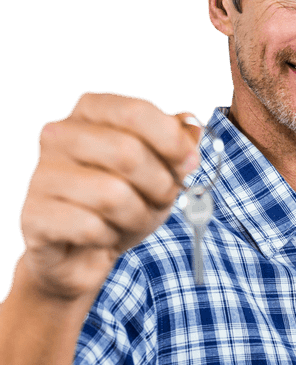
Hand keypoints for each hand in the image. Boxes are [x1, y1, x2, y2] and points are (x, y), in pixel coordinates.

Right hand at [19, 92, 200, 300]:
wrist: (80, 252)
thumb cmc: (121, 205)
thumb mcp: (159, 172)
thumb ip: (176, 146)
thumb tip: (191, 128)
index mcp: (89, 113)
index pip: (136, 112)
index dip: (173, 142)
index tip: (190, 163)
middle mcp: (58, 135)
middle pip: (128, 153)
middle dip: (159, 186)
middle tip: (162, 201)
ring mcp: (41, 174)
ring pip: (113, 195)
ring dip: (137, 217)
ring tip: (130, 221)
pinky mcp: (34, 215)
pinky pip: (91, 227)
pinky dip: (108, 238)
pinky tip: (102, 237)